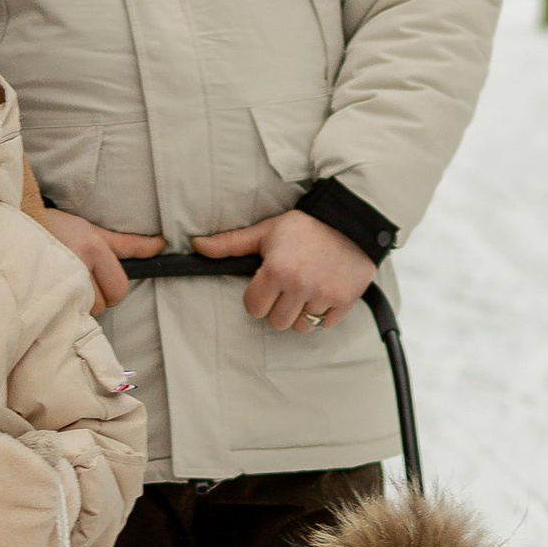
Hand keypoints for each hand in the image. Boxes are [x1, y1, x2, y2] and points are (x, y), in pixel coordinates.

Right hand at [34, 205, 163, 311]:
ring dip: (76, 304)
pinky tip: (52, 294)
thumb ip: (128, 244)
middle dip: (92, 297)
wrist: (14, 224)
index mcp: (92, 249)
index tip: (95, 277)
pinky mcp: (39, 292)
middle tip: (76, 278)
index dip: (111, 289)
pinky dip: (60, 309)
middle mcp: (76, 265)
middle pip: (101, 305)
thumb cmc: (56, 227)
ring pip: (82, 312)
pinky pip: (62, 315)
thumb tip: (160, 246)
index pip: (119, 290)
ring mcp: (56, 280)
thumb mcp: (93, 231)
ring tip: (62, 284)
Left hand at [190, 207, 377, 335]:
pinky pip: (326, 324)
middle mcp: (300, 285)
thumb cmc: (304, 226)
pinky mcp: (345, 299)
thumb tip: (197, 245)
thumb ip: (230, 243)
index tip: (267, 286)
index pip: (254, 308)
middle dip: (279, 308)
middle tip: (288, 288)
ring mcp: (324, 294)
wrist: (350, 219)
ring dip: (301, 313)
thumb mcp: (265, 231)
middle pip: (277, 322)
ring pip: (302, 326)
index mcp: (276, 270)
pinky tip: (323, 292)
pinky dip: (324, 314)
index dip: (258, 298)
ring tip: (306, 290)